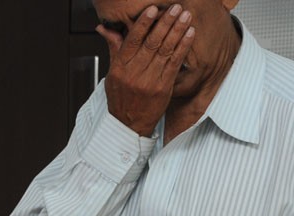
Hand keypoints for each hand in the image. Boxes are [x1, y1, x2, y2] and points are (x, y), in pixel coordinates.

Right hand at [98, 4, 195, 135]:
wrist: (129, 125)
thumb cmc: (121, 99)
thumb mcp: (112, 74)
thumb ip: (114, 49)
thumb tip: (104, 28)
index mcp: (120, 68)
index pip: (131, 41)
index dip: (143, 24)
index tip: (152, 9)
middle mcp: (135, 73)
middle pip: (151, 43)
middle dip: (165, 23)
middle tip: (175, 7)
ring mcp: (150, 81)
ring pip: (165, 50)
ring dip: (177, 31)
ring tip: (185, 16)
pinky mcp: (163, 87)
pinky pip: (175, 63)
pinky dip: (183, 47)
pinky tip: (189, 34)